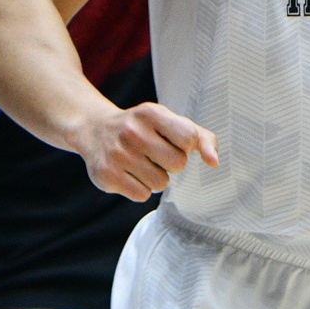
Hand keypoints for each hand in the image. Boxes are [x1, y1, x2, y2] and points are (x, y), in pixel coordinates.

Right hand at [68, 100, 218, 200]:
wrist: (95, 130)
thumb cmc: (142, 127)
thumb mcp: (168, 122)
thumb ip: (199, 137)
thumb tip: (214, 162)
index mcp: (151, 113)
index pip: (189, 139)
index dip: (185, 146)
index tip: (173, 142)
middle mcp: (132, 131)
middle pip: (178, 164)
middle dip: (171, 163)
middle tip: (154, 154)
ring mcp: (118, 154)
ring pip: (161, 183)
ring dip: (155, 177)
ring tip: (140, 163)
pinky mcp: (107, 176)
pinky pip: (142, 195)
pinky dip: (140, 188)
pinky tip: (129, 173)